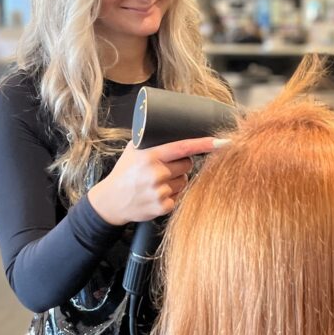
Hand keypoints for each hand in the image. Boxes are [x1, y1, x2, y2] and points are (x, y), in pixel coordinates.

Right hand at [87, 137, 222, 225]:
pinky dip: (171, 195)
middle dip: (180, 165)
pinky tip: (156, 194)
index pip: (183, 147)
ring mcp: (159, 192)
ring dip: (176, 181)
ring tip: (157, 182)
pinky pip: (178, 197)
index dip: (204, 144)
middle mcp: (155, 174)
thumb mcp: (132, 151)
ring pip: (184, 182)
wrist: (110, 201)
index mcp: (150, 156)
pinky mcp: (162, 207)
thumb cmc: (124, 173)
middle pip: (187, 165)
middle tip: (164, 168)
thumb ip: (151, 140)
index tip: (222, 142)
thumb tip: (171, 127)